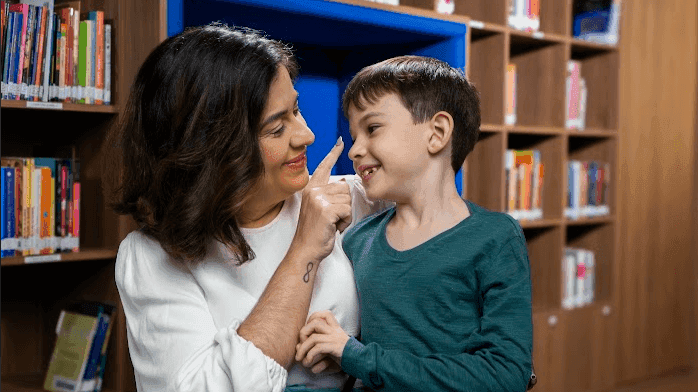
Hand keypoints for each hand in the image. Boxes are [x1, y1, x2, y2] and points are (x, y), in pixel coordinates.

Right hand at [291, 138, 351, 262]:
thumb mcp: (319, 209)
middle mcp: (313, 191)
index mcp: (311, 189)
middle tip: (332, 218)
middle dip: (344, 205)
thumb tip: (342, 182)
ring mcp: (318, 199)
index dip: (333, 154)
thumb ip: (328, 195)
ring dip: (345, 214)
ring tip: (332, 223)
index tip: (340, 143)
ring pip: (348, 199)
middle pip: (344, 187)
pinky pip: (347, 210)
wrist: (305, 250)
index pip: (324, 167)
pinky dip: (345, 221)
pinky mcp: (325, 209)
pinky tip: (334, 227)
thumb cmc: (315, 232)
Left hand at [295, 310, 349, 371]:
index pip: (325, 314)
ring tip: (300, 358)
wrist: (361, 361)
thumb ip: (316, 345)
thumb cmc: (345, 356)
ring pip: (314, 337)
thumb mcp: (331, 347)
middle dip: (303, 333)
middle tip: (300, 344)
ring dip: (303, 348)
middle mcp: (336, 331)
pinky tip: (309, 361)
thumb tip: (298, 347)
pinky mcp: (335, 347)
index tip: (307, 329)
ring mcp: (335, 338)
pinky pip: (318, 348)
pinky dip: (310, 355)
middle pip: (316, 323)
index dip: (312, 318)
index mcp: (336, 329)